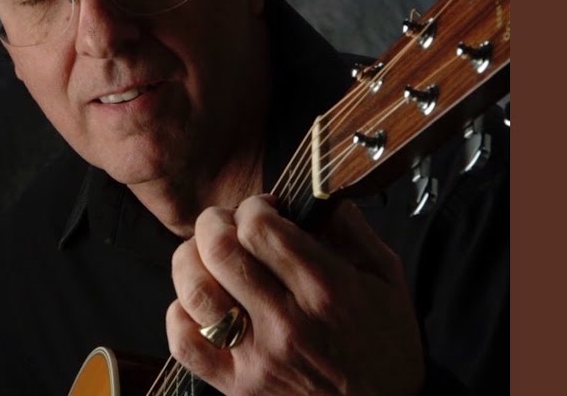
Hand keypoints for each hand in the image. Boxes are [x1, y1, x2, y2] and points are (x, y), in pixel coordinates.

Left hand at [166, 195, 423, 394]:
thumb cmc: (385, 342)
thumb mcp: (387, 276)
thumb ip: (350, 228)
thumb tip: (314, 191)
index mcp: (327, 289)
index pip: (261, 228)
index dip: (254, 206)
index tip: (265, 210)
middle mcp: (288, 323)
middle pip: (220, 251)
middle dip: (214, 222)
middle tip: (227, 224)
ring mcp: (258, 357)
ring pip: (195, 291)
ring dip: (191, 260)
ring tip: (207, 257)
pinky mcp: (237, 386)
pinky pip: (184, 342)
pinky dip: (179, 313)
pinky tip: (201, 302)